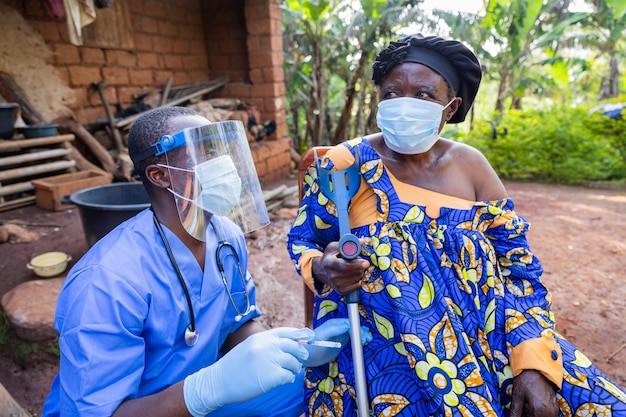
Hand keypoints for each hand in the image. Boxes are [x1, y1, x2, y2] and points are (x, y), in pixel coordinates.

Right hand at [183, 327, 311, 416]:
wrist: (218, 381)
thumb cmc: (234, 366)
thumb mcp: (250, 346)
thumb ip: (267, 343)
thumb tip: (290, 344)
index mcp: (261, 337)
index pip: (286, 332)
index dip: (299, 335)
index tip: (307, 338)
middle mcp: (267, 346)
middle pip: (293, 346)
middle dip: (300, 353)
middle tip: (301, 359)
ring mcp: (270, 360)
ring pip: (294, 362)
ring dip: (294, 368)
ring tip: (289, 372)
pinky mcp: (272, 376)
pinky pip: (289, 376)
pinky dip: (289, 379)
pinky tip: (283, 380)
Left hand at [302, 318, 372, 366]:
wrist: (306, 356)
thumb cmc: (312, 345)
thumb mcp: (322, 336)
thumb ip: (334, 329)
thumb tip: (347, 325)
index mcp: (335, 324)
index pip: (350, 324)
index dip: (357, 329)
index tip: (362, 337)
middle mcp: (338, 328)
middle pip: (354, 327)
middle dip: (362, 332)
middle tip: (367, 339)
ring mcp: (340, 335)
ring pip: (354, 332)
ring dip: (362, 335)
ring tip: (368, 340)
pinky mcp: (341, 342)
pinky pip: (352, 339)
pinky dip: (358, 340)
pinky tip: (363, 343)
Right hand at [313, 241, 369, 293]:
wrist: (321, 271)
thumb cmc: (330, 256)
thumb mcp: (334, 247)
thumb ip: (348, 243)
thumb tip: (363, 241)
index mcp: (329, 262)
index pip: (344, 266)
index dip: (356, 264)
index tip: (366, 263)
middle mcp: (331, 276)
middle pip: (354, 272)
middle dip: (360, 265)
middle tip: (357, 260)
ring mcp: (336, 285)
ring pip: (358, 278)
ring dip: (359, 271)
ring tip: (352, 268)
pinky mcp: (341, 291)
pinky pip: (358, 285)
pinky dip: (358, 279)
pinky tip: (351, 275)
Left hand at [509, 370, 557, 416]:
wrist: (539, 366)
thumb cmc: (526, 379)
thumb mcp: (518, 396)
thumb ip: (515, 412)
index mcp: (539, 411)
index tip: (518, 414)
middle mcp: (549, 413)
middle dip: (530, 416)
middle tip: (523, 410)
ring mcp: (554, 410)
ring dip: (536, 416)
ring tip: (527, 409)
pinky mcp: (556, 406)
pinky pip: (549, 416)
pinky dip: (541, 415)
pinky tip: (533, 409)